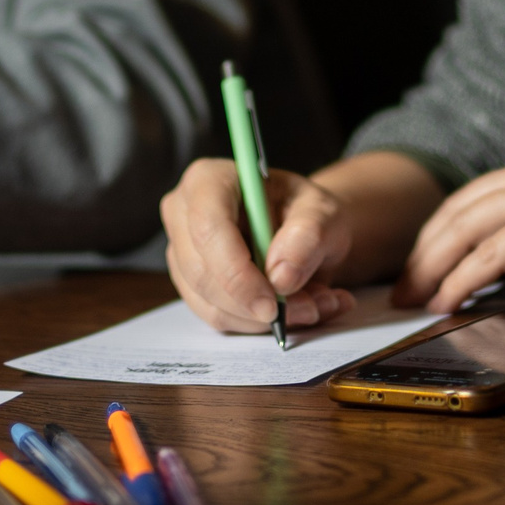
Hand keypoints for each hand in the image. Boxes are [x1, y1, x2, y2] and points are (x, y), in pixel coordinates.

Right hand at [161, 158, 357, 333]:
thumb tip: (281, 276)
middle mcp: (183, 214)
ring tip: (313, 304)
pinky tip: (293, 309)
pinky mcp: (190, 285)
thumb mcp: (323, 212)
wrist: (303, 231)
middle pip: (201, 273)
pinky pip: (218, 318)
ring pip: (210, 303)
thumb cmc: (306, 212)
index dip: (236, 271)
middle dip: (255, 303)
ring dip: (263, 318)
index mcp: (209, 180)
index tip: (272, 304)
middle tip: (308, 309)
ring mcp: (181, 252)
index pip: (208, 228)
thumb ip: (309, 235)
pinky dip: (258, 324)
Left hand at [398, 147, 504, 312]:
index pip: (474, 196)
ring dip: (432, 268)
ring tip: (413, 300)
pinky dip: (461, 280)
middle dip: (423, 251)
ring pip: (464, 230)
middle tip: (402, 287)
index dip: (443, 230)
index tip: (424, 260)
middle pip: (457, 211)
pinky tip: (447, 301)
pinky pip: (489, 255)